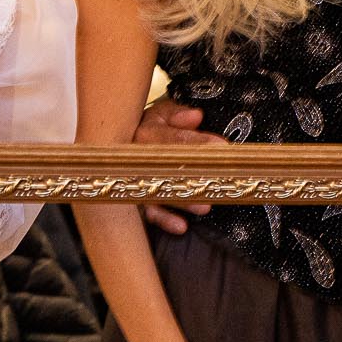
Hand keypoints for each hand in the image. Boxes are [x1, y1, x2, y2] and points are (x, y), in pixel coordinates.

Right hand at [133, 98, 222, 234]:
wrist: (119, 144)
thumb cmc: (149, 129)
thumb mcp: (161, 115)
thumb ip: (177, 114)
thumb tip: (196, 116)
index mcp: (145, 132)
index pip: (174, 137)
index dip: (198, 141)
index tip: (222, 146)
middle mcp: (137, 158)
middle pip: (166, 167)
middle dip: (191, 174)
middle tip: (215, 182)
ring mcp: (135, 181)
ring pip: (158, 192)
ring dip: (181, 201)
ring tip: (204, 207)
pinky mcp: (135, 200)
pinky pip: (148, 213)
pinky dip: (164, 220)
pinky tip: (182, 227)